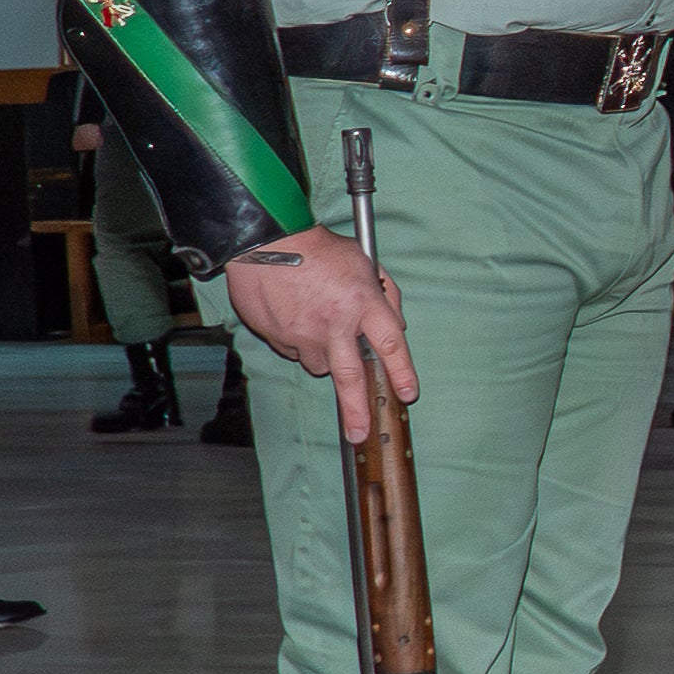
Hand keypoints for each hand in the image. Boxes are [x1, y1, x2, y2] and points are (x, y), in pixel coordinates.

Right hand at [222, 227, 412, 440]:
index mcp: (363, 303)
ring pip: (318, 363)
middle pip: (350, 377)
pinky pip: (293, 350)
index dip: (402, 372)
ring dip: (324, 355)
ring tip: (319, 323)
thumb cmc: (318, 248)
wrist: (265, 240)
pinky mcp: (276, 336)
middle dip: (356, 409)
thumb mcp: (364, 262)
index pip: (391, 345)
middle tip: (360, 433)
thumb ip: (385, 296)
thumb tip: (396, 326)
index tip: (408, 393)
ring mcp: (302, 333)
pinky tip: (295, 315)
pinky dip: (298, 341)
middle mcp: (335, 325)